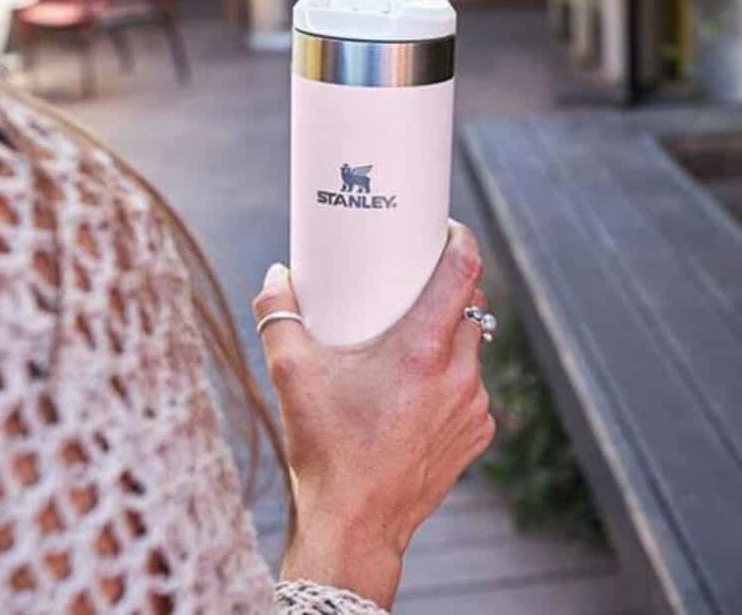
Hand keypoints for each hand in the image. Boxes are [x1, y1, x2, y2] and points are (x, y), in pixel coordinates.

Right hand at [252, 220, 495, 608]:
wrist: (355, 523)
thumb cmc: (325, 447)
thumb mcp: (292, 373)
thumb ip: (278, 316)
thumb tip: (275, 276)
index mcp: (421, 350)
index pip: (464, 273)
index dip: (461, 241)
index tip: (447, 229)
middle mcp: (458, 375)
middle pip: (473, 307)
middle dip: (451, 288)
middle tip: (418, 283)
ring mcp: (472, 407)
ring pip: (475, 348)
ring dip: (452, 334)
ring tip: (415, 337)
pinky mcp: (476, 434)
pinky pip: (473, 387)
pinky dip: (454, 377)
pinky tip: (422, 387)